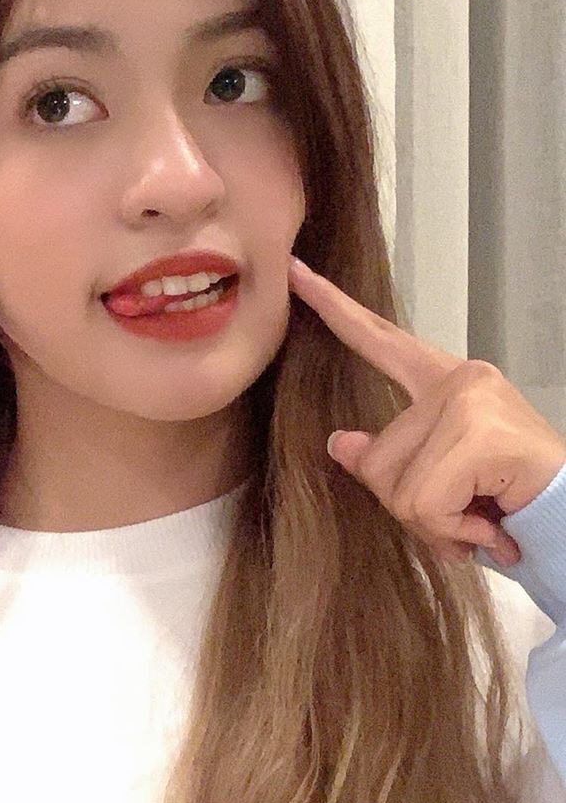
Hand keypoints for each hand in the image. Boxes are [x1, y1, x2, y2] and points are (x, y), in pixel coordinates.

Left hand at [287, 255, 565, 567]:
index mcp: (445, 383)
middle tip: (464, 512)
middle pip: (377, 458)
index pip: (378, 340)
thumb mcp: (434, 487)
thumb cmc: (508, 503)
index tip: (294, 272)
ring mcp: (472, 401)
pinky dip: (452, 530)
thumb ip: (386, 463)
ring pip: (398, 487)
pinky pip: (425, 502)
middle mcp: (460, 380)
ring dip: (435, 523)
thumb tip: (340, 442)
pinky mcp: (481, 434)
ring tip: (478, 519)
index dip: (333, 308)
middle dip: (411, 506)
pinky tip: (487, 527)